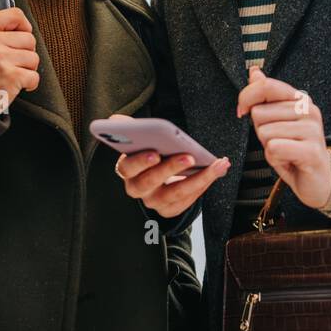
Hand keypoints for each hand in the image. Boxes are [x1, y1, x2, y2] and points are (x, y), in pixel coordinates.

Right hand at [0, 2, 40, 114]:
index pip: (15, 14)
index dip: (23, 25)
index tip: (21, 34)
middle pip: (29, 38)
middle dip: (24, 52)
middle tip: (12, 62)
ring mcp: (0, 59)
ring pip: (33, 58)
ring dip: (26, 69)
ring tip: (10, 75)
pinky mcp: (10, 77)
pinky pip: (34, 77)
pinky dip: (28, 84)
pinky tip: (13, 86)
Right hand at [110, 114, 229, 218]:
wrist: (159, 173)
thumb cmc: (149, 150)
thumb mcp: (138, 138)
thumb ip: (128, 127)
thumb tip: (114, 121)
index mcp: (126, 169)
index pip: (127, 167)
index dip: (140, 162)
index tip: (155, 153)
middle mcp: (137, 188)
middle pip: (150, 183)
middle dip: (170, 169)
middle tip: (188, 156)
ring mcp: (153, 202)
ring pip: (174, 194)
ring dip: (197, 179)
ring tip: (216, 164)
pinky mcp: (169, 210)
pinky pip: (187, 201)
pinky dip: (203, 185)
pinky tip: (216, 170)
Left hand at [236, 66, 330, 209]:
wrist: (317, 180)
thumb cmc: (294, 150)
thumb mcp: (276, 120)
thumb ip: (266, 96)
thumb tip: (254, 72)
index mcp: (300, 99)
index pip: (266, 86)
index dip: (246, 97)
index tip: (242, 112)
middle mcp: (309, 110)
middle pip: (259, 113)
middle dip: (261, 131)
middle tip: (279, 141)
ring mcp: (312, 130)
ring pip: (264, 132)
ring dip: (268, 147)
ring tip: (285, 152)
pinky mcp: (312, 151)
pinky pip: (274, 148)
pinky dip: (275, 158)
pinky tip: (288, 161)